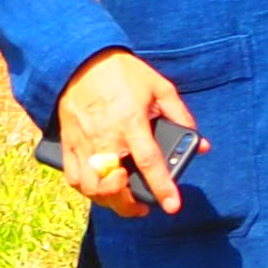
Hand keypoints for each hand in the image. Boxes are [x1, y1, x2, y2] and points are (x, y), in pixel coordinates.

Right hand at [57, 49, 196, 218]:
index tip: (172, 206)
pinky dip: (86, 189)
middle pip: (112, 186)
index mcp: (131, 122)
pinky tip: (99, 188)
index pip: (149, 163)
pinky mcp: (68, 143)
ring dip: (107, 200)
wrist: (82, 61)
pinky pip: (72, 177)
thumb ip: (181, 116)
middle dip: (129, 205)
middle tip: (143, 207)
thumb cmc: (123, 73)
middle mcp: (105, 137)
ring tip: (122, 198)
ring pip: (90, 187)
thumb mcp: (160, 88)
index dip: (162, 188)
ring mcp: (83, 143)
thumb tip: (200, 143)